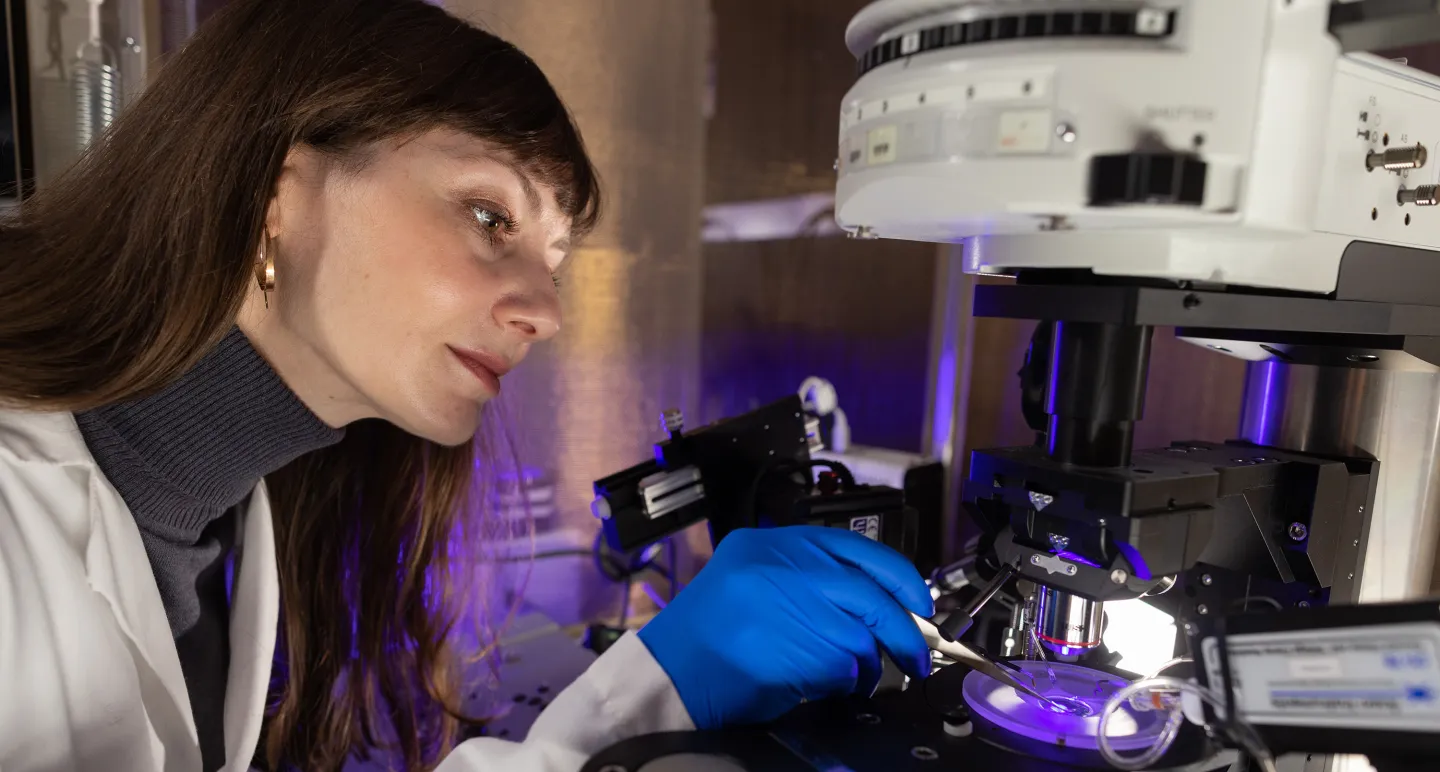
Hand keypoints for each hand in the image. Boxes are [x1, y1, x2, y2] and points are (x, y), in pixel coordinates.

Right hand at [636, 526, 933, 728]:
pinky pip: (844, 668)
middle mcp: (787, 567)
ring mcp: (792, 607)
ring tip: (860, 677)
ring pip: (863, 637)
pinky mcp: (796, 650)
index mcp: (778, 543)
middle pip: (872, 595)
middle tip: (917, 654)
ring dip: (871, 665)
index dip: (901, 578)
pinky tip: (827, 685)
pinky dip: (845, 683)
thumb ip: (807, 576)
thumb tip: (872, 600)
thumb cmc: (710, 631)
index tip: (920, 602)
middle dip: (904, 631)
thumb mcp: (753, 575)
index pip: (859, 549)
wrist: (668, 671)